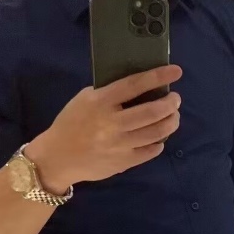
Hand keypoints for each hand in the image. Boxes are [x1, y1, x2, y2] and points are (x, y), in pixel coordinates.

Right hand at [27, 64, 182, 193]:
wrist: (57, 158)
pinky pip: (150, 151)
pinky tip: (159, 136)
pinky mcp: (123, 163)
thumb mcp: (85, 99)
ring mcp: (119, 145)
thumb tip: (140, 87)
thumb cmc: (72, 123)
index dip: (158, 76)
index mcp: (100, 102)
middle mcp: (112, 124)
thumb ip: (109, 93)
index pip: (135, 85)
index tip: (175, 71)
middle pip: (152, 111)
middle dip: (171, 103)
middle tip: (175, 99)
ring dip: (171, 122)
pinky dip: (159, 142)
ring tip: (173, 116)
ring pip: (157, 132)